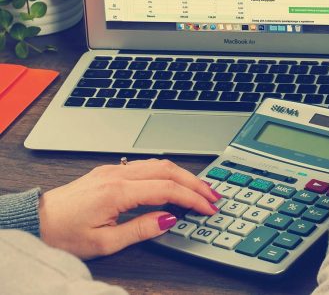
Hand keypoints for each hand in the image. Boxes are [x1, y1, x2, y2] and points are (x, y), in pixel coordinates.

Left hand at [38, 159, 220, 258]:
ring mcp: (114, 169)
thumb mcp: (104, 243)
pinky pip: (146, 165)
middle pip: (168, 170)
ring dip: (183, 174)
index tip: (208, 208)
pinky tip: (174, 182)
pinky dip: (167, 172)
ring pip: (158, 163)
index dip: (192, 198)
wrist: (36, 221)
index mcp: (118, 192)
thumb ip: (141, 229)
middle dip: (195, 182)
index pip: (167, 190)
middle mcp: (118, 174)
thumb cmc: (63, 234)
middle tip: (213, 195)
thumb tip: (169, 219)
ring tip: (200, 188)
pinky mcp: (110, 171)